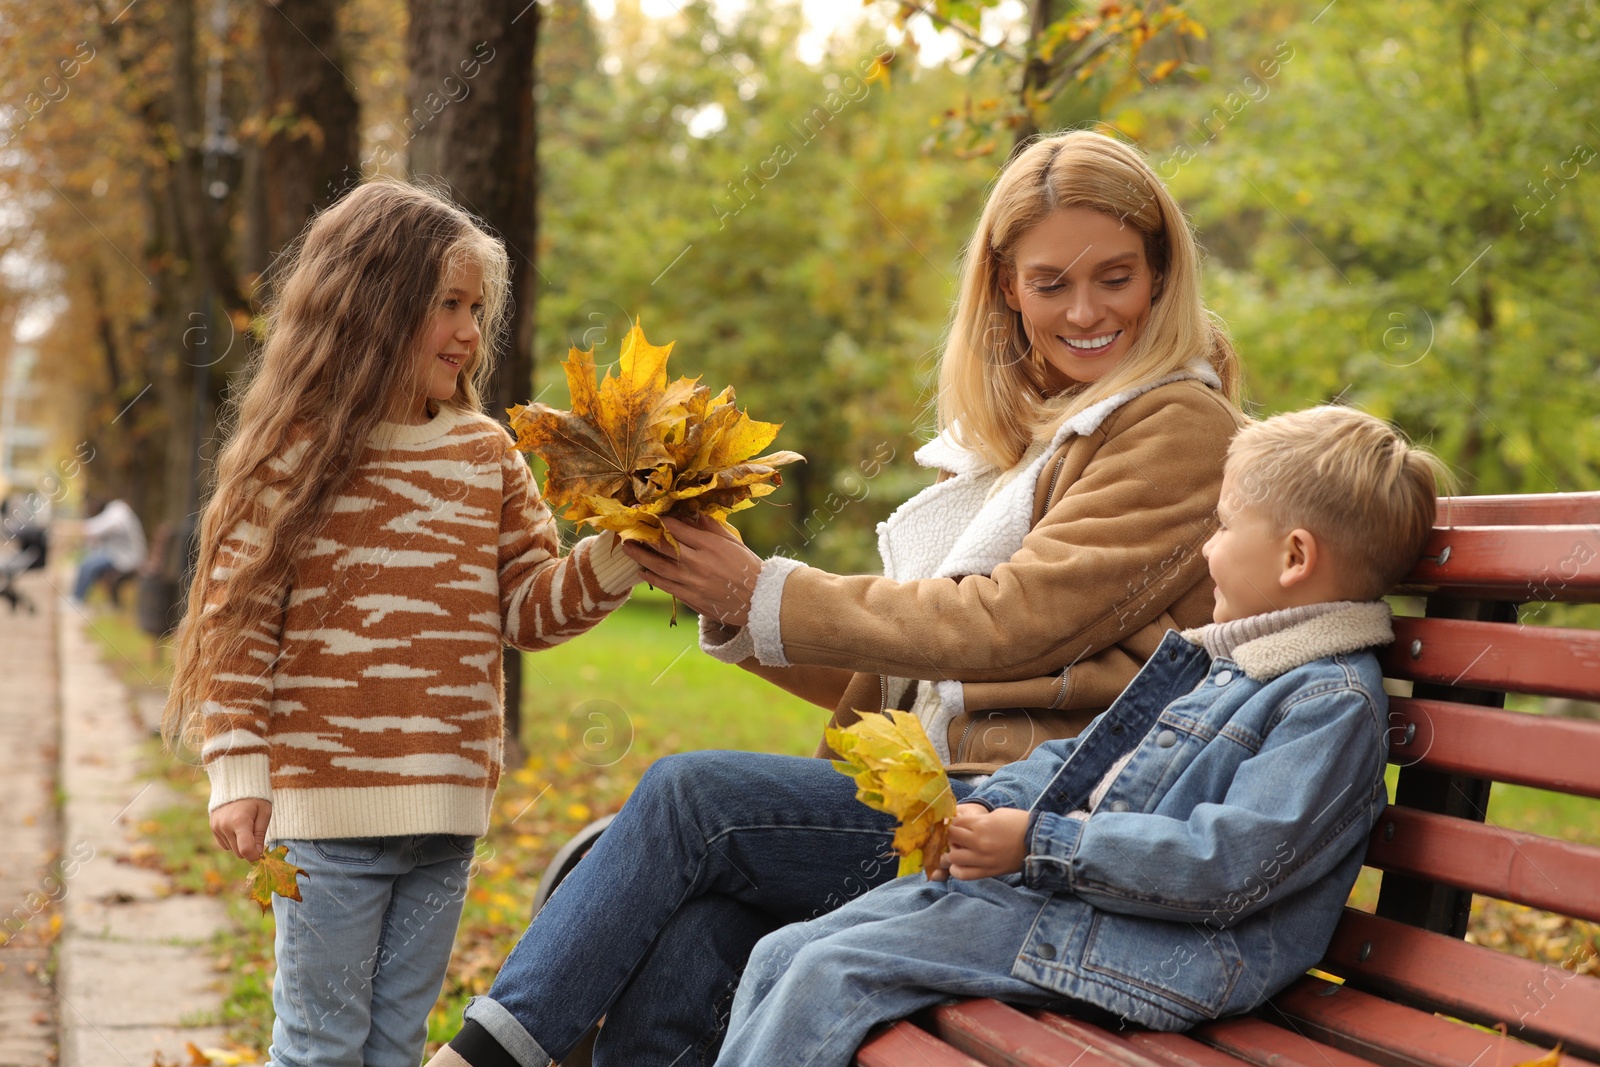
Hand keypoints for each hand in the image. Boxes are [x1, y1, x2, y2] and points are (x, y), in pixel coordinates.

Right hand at [211, 798, 271, 861]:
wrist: (236, 782)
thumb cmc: (255, 797)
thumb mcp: (264, 812)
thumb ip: (260, 834)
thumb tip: (257, 854)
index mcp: (240, 821)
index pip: (245, 849)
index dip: (254, 856)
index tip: (261, 854)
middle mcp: (225, 826)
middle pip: (239, 852)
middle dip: (249, 849)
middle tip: (256, 835)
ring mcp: (217, 827)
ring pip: (231, 849)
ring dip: (240, 844)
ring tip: (246, 826)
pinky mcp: (212, 827)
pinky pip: (224, 844)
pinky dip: (232, 840)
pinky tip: (237, 828)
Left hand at [621, 515, 760, 626]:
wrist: (758, 599)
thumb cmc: (747, 567)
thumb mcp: (732, 542)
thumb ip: (710, 527)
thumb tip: (692, 512)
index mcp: (709, 545)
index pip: (676, 529)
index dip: (659, 521)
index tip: (646, 515)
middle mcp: (698, 562)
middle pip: (663, 547)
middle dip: (643, 537)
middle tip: (628, 530)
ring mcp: (693, 582)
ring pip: (659, 567)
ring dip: (640, 557)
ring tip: (627, 549)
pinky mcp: (691, 598)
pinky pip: (666, 586)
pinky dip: (652, 578)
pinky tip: (642, 572)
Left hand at [935, 803, 1028, 880]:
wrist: (1038, 842)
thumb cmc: (1019, 824)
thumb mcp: (997, 814)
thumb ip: (977, 820)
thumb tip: (962, 823)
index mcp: (982, 825)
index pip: (954, 822)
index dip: (951, 821)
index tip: (951, 821)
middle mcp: (980, 843)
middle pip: (951, 838)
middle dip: (949, 834)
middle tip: (952, 834)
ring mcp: (983, 859)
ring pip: (953, 858)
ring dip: (951, 851)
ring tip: (956, 848)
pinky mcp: (988, 871)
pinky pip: (964, 874)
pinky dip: (957, 870)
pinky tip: (959, 864)